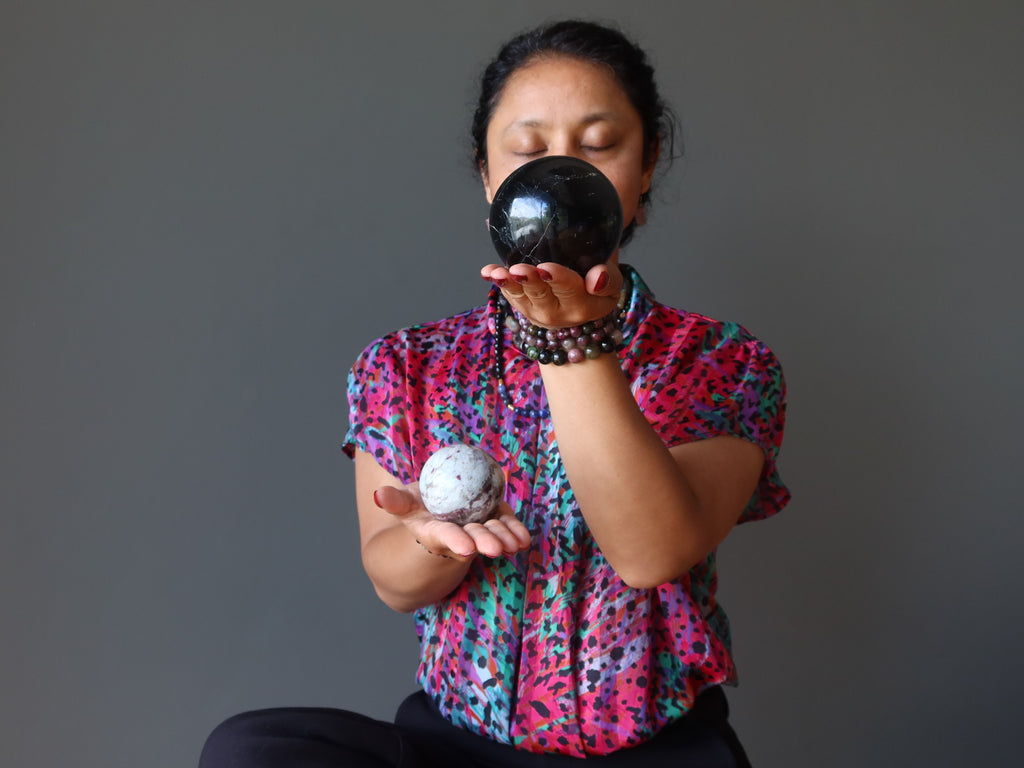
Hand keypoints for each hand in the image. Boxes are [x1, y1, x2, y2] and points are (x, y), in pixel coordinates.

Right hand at [373, 483, 531, 560]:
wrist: (437, 513)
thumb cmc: (418, 508)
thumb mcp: (404, 503)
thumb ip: (394, 501)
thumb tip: (378, 494)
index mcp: (435, 533)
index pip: (445, 537)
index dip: (455, 541)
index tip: (465, 548)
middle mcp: (458, 536)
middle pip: (473, 539)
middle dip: (485, 542)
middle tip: (496, 548)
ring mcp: (478, 531)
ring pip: (492, 535)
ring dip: (504, 538)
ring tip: (515, 544)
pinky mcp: (493, 522)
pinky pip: (506, 529)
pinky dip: (516, 533)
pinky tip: (524, 539)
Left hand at [480, 260, 622, 327]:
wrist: (580, 313)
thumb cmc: (597, 290)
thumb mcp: (612, 287)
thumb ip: (608, 280)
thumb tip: (597, 277)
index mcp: (581, 305)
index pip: (569, 289)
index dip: (557, 278)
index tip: (546, 268)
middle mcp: (555, 311)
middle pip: (540, 294)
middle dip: (528, 281)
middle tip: (518, 269)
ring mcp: (534, 310)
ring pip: (520, 296)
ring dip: (507, 283)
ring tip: (497, 272)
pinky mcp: (521, 306)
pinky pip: (508, 294)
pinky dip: (497, 282)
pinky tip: (487, 271)